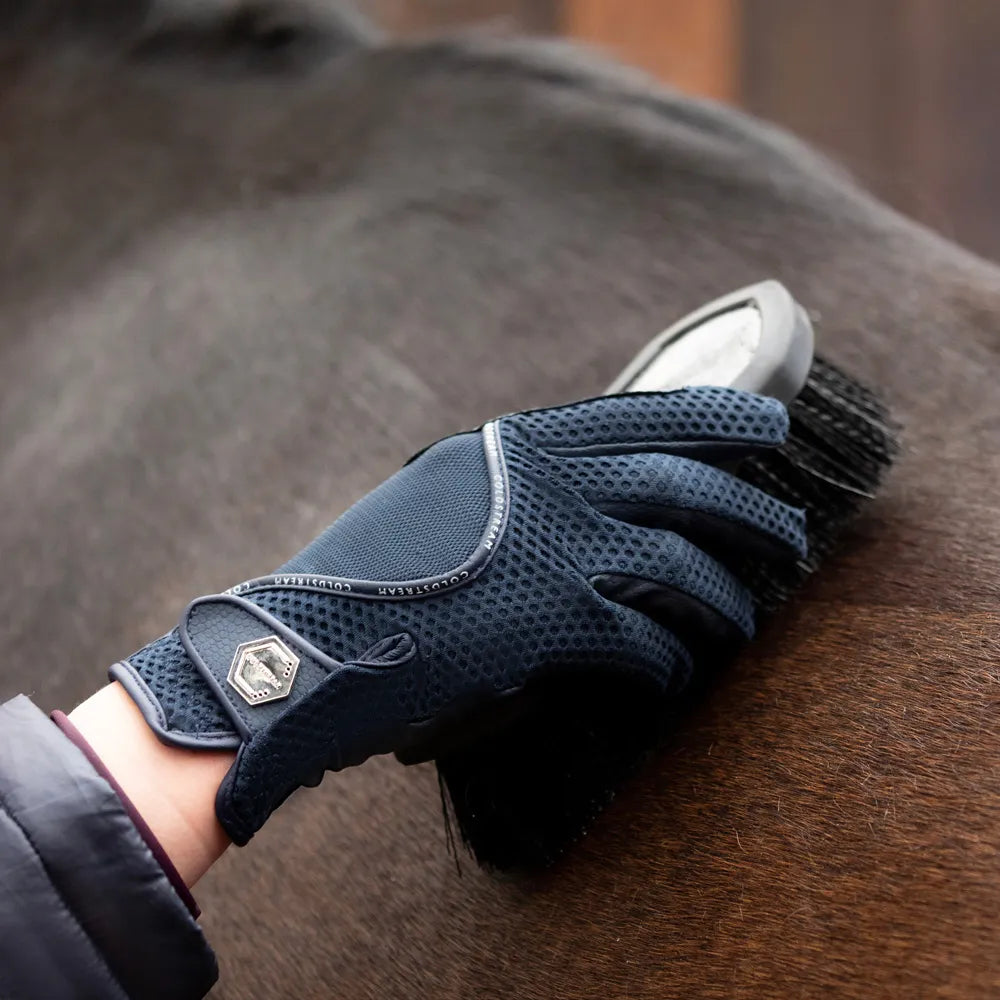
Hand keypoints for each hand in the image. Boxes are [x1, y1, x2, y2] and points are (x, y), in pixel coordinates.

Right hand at [113, 388, 805, 843]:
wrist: (306, 638)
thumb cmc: (367, 572)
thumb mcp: (442, 496)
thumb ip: (515, 486)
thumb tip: (582, 495)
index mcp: (518, 443)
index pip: (644, 414)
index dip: (720, 419)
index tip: (770, 427)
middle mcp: (546, 482)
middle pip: (685, 486)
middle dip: (753, 514)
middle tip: (790, 540)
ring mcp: (554, 548)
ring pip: (682, 566)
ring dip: (725, 599)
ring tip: (746, 619)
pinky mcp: (552, 622)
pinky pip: (644, 640)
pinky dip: (665, 663)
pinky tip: (670, 676)